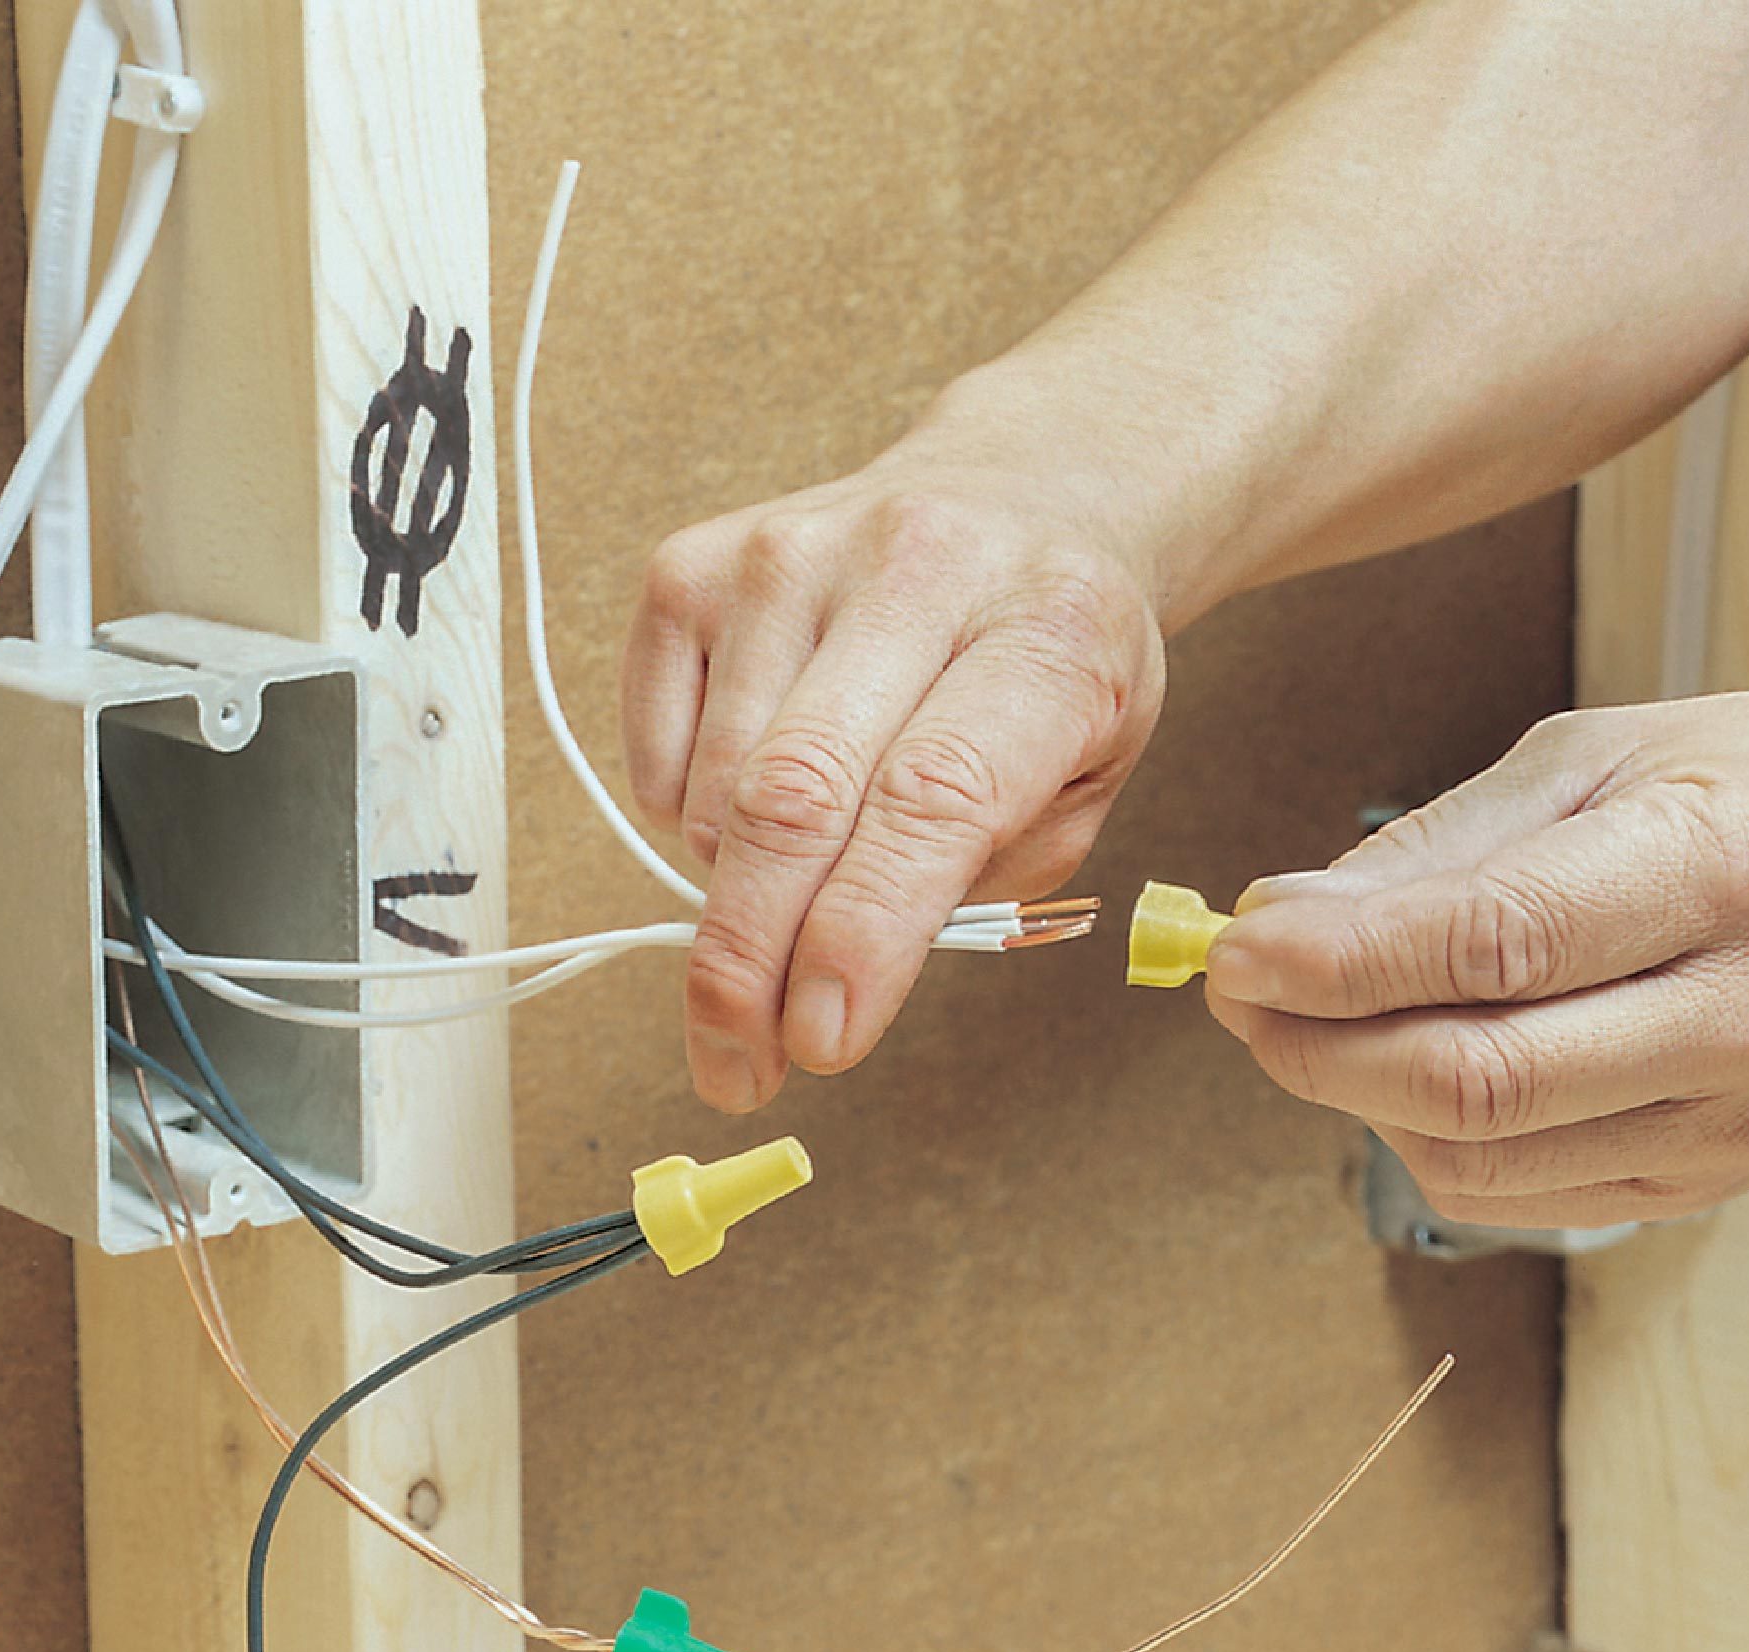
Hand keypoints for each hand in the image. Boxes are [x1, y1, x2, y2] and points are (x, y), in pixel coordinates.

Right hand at [623, 454, 1166, 1112]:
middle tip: (736, 1065)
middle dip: (751, 960)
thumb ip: (982, 881)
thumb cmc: (1053, 660)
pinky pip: (658, 756)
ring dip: (738, 892)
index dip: (862, 935)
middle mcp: (911, 569)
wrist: (1023, 490)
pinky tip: (762, 798)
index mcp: (1045, 634)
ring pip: (717, 792)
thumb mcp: (1090, 778)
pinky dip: (693, 822)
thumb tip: (833, 984)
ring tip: (802, 887)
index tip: (820, 1043)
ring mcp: (789, 555)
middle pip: (795, 798)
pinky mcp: (695, 563)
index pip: (931, 800)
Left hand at [1203, 693, 1748, 1227]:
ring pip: (1482, 1153)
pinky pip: (1516, 1191)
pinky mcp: (1709, 1182)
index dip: (1343, 962)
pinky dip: (1424, 1139)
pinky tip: (1403, 1069)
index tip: (1236, 947)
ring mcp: (1736, 1121)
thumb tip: (1283, 921)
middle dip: (1317, 1044)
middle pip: (1478, 1076)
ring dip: (1353, 1096)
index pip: (1499, 944)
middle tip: (1238, 992)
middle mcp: (1748, 1012)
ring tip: (1305, 1022)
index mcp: (1732, 867)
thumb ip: (1446, 845)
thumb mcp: (1615, 752)